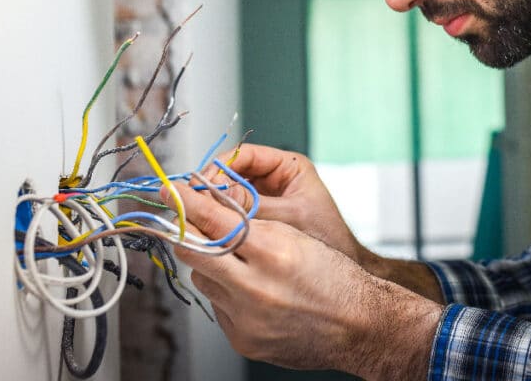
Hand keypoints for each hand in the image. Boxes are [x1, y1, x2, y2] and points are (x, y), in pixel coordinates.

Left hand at [166, 183, 441, 378]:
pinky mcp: (243, 339)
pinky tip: (249, 291)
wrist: (360, 326)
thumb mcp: (297, 236)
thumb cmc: (335, 277)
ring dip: (210, 265)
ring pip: (203, 279)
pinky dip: (225, 294)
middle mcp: (256, 287)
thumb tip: (207, 209)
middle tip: (180, 218)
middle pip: (195, 251)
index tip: (171, 190)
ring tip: (236, 262)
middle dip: (185, 231)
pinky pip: (217, 307)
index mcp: (274, 252)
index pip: (215, 220)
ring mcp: (247, 317)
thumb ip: (251, 223)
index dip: (188, 202)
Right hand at [203, 144, 371, 265]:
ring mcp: (265, 198)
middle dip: (211, 188)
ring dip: (213, 206)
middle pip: (230, 174)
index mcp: (288, 166)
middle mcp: (274, 178)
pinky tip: (210, 231)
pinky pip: (232, 214)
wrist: (339, 276)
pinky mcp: (258, 218)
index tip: (200, 184)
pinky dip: (220, 221)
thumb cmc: (327, 239)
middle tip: (193, 204)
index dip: (218, 168)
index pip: (243, 155)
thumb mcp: (288, 218)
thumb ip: (251, 207)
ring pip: (228, 195)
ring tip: (199, 219)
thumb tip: (211, 197)